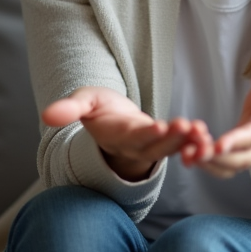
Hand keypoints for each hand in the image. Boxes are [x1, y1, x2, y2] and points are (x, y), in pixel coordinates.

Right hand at [42, 87, 213, 181]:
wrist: (110, 119)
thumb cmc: (97, 109)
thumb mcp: (83, 103)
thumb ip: (69, 109)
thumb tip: (46, 115)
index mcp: (118, 135)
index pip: (132, 137)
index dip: (145, 134)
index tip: (159, 127)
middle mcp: (136, 144)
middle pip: (156, 146)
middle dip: (172, 140)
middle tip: (187, 127)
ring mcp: (152, 144)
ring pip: (170, 148)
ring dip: (187, 141)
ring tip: (201, 131)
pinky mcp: (165, 140)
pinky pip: (181, 143)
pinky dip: (193, 139)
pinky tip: (205, 132)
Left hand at [194, 63, 250, 187]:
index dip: (238, 141)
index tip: (219, 145)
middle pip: (242, 159)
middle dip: (218, 159)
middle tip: (195, 154)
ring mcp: (248, 150)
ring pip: (230, 167)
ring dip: (208, 164)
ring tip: (186, 155)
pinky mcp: (235, 151)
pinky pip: (221, 163)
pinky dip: (204, 162)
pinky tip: (186, 153)